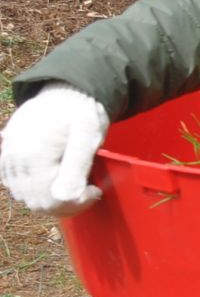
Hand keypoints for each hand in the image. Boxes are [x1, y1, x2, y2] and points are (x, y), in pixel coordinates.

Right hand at [0, 86, 108, 216]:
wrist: (63, 92)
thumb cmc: (80, 112)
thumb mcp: (88, 135)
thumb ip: (76, 167)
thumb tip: (64, 198)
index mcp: (33, 156)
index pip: (52, 201)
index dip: (77, 203)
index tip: (94, 190)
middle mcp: (14, 161)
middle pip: (38, 203)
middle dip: (67, 203)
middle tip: (88, 188)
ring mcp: (7, 160)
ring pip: (28, 199)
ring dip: (53, 198)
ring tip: (74, 180)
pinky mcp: (6, 159)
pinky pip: (19, 188)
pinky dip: (38, 190)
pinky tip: (56, 178)